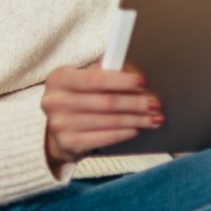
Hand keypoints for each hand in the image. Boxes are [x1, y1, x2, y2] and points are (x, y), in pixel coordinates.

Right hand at [41, 65, 162, 168]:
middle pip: (106, 102)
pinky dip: (125, 133)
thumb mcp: (81, 80)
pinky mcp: (69, 144)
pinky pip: (106, 137)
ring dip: (136, 119)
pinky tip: (136, 128)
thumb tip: (129, 66)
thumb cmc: (76, 98)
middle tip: (155, 103)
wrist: (55, 130)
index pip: (96, 79)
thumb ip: (101, 71)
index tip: (143, 82)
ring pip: (110, 121)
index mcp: (59, 79)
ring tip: (153, 117)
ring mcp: (60, 125)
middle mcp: (55, 102)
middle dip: (136, 103)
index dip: (122, 81)